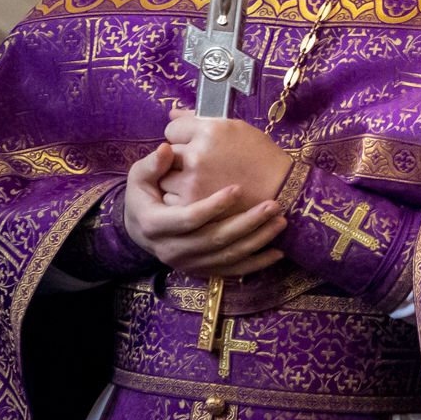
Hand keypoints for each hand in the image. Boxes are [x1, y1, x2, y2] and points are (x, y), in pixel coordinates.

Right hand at [123, 143, 287, 277]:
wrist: (140, 228)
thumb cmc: (144, 195)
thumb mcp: (139, 177)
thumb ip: (153, 164)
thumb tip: (167, 148)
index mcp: (155, 225)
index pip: (188, 219)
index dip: (213, 205)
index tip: (238, 188)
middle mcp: (171, 249)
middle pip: (214, 240)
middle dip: (246, 223)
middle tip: (273, 205)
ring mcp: (187, 263)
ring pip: (226, 256)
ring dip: (257, 240)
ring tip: (281, 221)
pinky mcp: (201, 270)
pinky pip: (231, 271)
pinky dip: (255, 264)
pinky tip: (277, 252)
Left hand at [161, 108, 292, 209]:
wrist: (281, 190)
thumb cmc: (260, 157)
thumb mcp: (236, 128)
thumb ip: (200, 120)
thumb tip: (172, 113)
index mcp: (209, 130)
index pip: (172, 129)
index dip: (183, 137)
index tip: (195, 144)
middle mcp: (197, 153)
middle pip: (166, 153)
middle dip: (178, 158)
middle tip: (199, 165)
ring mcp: (192, 180)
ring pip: (165, 177)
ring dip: (177, 179)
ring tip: (201, 181)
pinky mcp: (192, 204)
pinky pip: (171, 198)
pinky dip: (182, 198)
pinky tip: (201, 195)